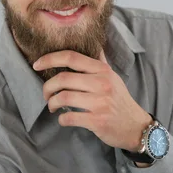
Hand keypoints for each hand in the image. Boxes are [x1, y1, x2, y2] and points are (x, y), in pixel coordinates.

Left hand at [34, 50, 152, 151]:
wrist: (136, 126)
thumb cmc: (120, 101)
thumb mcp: (113, 78)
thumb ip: (100, 63)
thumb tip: (93, 45)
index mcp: (103, 71)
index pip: (71, 58)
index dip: (50, 59)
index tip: (37, 64)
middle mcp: (102, 83)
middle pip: (63, 79)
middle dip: (47, 87)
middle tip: (46, 95)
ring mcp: (100, 102)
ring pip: (63, 98)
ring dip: (52, 103)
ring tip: (52, 107)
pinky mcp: (97, 120)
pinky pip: (69, 117)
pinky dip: (61, 119)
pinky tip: (64, 119)